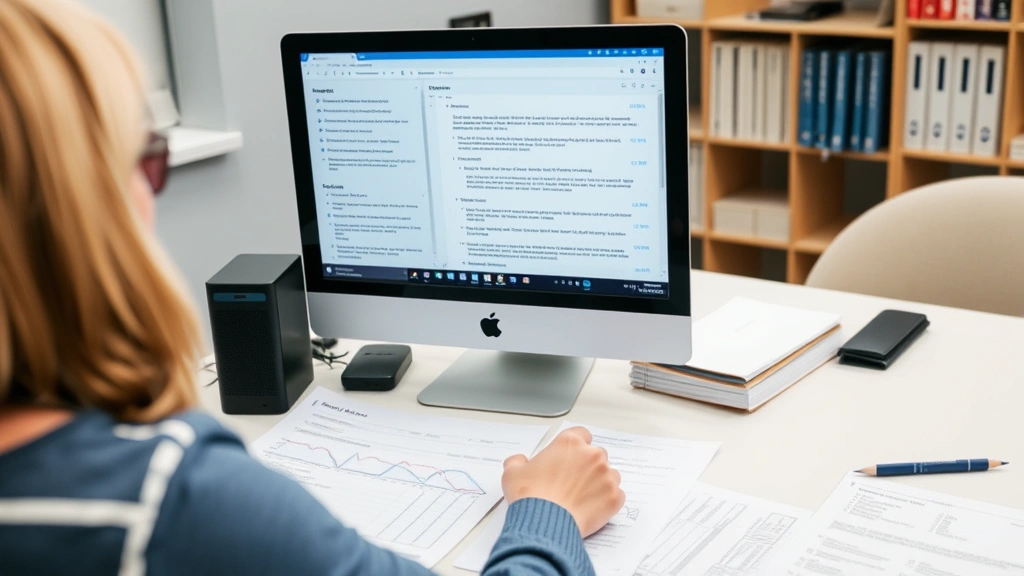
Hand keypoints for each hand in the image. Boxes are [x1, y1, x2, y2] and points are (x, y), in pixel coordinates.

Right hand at [501, 426, 625, 536]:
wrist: (544, 523)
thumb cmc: (531, 496)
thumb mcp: (512, 473)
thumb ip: (517, 461)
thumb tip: (518, 461)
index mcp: (569, 443)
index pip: (582, 434)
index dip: (576, 447)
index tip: (571, 458)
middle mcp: (592, 455)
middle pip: (597, 454)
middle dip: (588, 466)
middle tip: (574, 481)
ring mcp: (606, 476)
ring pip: (609, 474)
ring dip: (600, 482)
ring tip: (582, 497)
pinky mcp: (614, 497)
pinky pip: (616, 495)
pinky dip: (607, 501)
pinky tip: (591, 508)